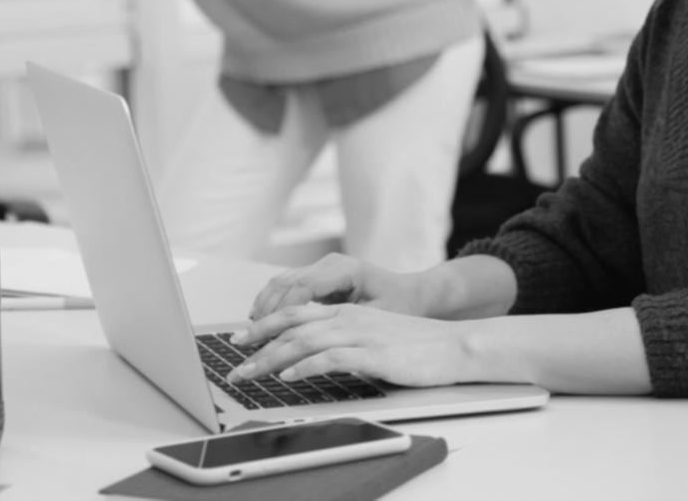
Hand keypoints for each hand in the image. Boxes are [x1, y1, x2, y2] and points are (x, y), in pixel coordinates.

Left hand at [228, 302, 470, 388]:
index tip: (240, 340)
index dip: (263, 325)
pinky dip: (306, 367)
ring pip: (304, 341)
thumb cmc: (414, 345)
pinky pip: (331, 357)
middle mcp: (347, 317)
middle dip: (257, 345)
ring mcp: (360, 334)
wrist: (454, 345)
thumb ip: (341, 341)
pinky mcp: (373, 354)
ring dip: (272, 359)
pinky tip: (289, 377)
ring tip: (250, 373)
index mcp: (345, 310)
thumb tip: (308, 359)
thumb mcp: (371, 336)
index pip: (294, 313)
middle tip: (234, 365)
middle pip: (291, 326)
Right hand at [246, 252, 434, 321]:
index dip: (281, 311)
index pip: (303, 287)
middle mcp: (331, 264)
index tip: (265, 335)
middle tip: (246, 338)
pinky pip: (287, 285)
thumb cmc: (403, 308)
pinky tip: (261, 321)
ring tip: (249, 333)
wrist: (416, 294)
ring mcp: (323, 267)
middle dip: (264, 311)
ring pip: (282, 282)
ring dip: (263, 306)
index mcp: (346, 270)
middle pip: (286, 283)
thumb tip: (318, 343)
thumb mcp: (380, 319)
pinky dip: (271, 302)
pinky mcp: (319, 277)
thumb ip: (349, 326)